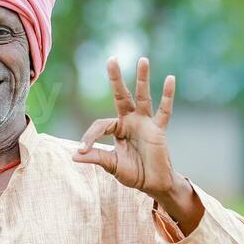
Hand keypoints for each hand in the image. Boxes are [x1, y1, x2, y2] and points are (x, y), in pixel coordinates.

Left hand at [73, 56, 178, 196]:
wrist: (153, 184)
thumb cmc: (133, 173)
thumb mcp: (111, 165)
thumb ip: (96, 157)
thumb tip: (73, 155)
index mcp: (117, 129)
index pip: (100, 125)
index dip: (89, 136)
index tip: (82, 150)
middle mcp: (130, 121)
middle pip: (121, 95)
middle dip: (116, 78)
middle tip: (111, 58)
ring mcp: (145, 123)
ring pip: (142, 97)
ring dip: (143, 79)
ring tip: (143, 60)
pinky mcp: (158, 130)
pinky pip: (164, 111)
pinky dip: (168, 96)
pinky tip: (170, 79)